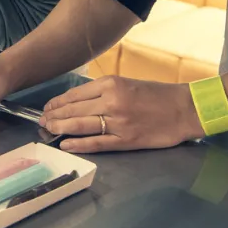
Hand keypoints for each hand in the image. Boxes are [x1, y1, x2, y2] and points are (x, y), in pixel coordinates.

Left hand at [39, 76, 203, 152]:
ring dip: (61, 128)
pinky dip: (79, 144)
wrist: (186, 108)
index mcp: (111, 84)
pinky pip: (97, 143)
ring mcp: (118, 122)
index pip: (76, 94)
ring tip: (48, 130)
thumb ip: (104, 90)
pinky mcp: (127, 140)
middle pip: (74, 110)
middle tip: (41, 121)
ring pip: (81, 125)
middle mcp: (112, 101)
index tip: (47, 107)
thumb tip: (78, 101)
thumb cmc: (158, 94)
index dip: (58, 102)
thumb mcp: (128, 83)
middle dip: (54, 116)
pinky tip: (66, 144)